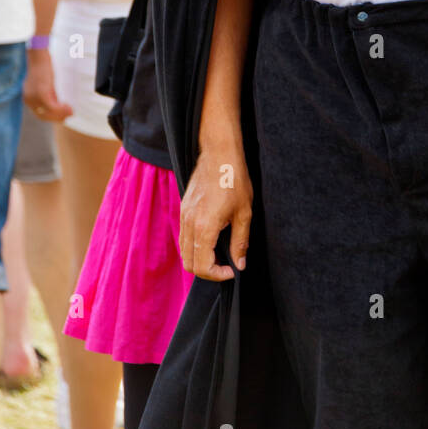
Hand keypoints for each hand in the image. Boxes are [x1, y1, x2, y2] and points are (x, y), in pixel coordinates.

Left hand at [24, 48, 72, 122]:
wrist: (38, 56)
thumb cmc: (42, 67)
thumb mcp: (43, 83)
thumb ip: (46, 93)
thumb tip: (57, 101)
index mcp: (28, 98)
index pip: (39, 114)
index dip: (52, 117)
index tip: (63, 116)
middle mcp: (29, 100)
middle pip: (43, 116)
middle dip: (57, 118)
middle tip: (69, 115)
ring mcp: (34, 98)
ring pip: (49, 113)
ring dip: (61, 114)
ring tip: (71, 111)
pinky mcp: (41, 94)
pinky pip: (52, 107)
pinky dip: (61, 109)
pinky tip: (69, 107)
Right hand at [179, 142, 252, 281]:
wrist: (219, 154)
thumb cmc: (234, 180)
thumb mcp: (244, 213)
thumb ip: (240, 241)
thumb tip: (239, 263)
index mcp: (204, 227)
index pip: (202, 266)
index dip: (218, 274)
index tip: (232, 269)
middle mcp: (189, 224)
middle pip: (189, 263)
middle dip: (207, 270)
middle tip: (226, 265)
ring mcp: (183, 215)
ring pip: (184, 251)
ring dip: (199, 258)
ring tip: (219, 252)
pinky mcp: (183, 208)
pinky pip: (183, 236)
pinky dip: (194, 245)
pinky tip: (211, 237)